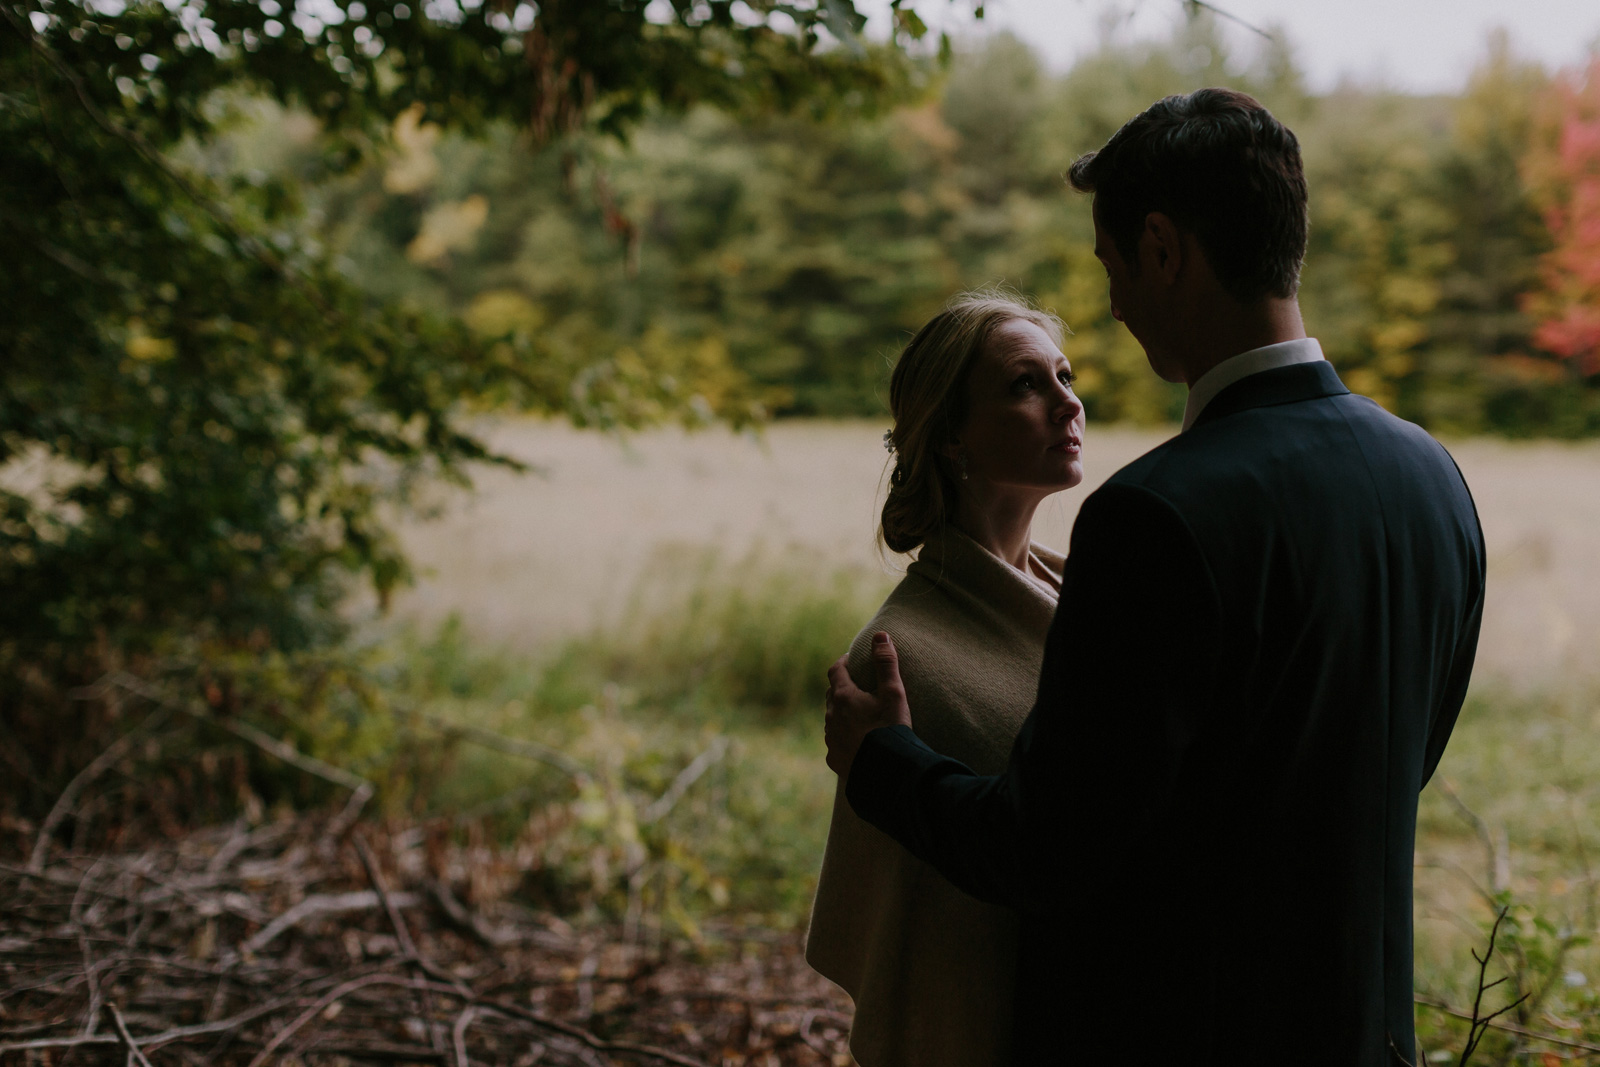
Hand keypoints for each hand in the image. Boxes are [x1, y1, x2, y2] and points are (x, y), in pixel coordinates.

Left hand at [824, 631, 912, 780]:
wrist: (886, 773)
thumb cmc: (891, 730)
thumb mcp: (893, 693)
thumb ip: (886, 663)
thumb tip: (880, 635)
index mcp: (843, 697)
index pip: (836, 670)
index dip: (843, 662)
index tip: (852, 660)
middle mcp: (831, 716)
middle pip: (831, 695)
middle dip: (842, 687)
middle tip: (857, 686)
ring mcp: (831, 739)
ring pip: (832, 719)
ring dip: (842, 714)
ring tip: (859, 716)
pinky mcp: (834, 759)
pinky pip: (836, 742)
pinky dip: (844, 737)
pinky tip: (857, 742)